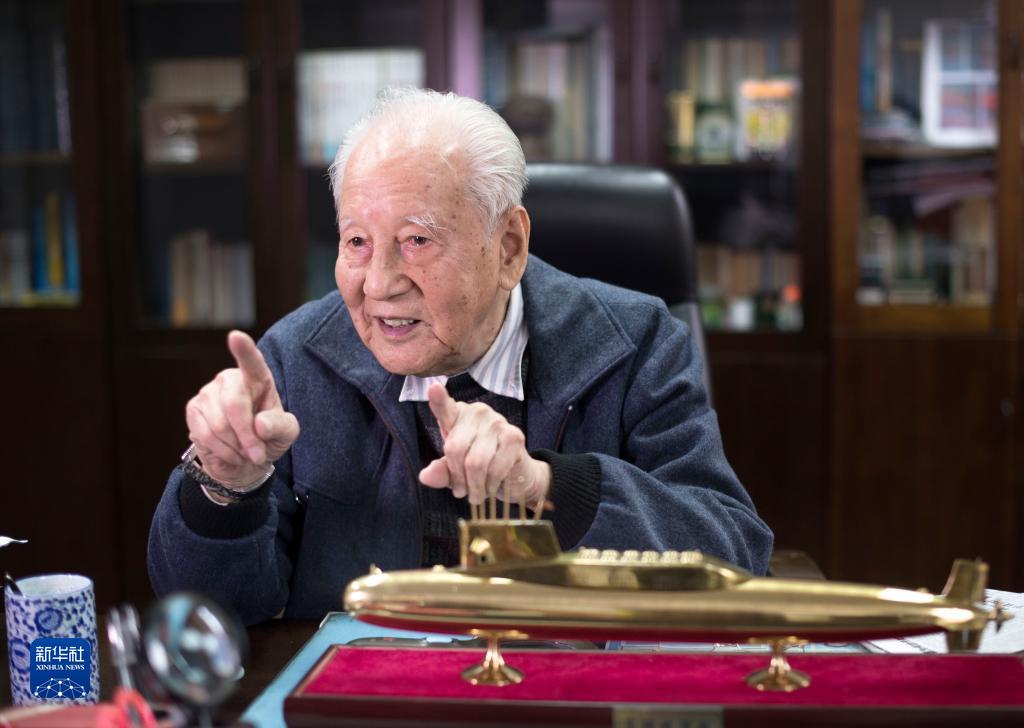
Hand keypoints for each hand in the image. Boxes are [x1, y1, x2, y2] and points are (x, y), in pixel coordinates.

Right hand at [185, 331, 299, 486]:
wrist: (244, 459)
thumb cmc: (268, 438)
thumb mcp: (285, 434)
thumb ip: (279, 426)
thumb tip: (260, 424)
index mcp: (258, 378)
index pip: (252, 362)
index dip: (244, 350)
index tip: (236, 337)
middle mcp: (230, 379)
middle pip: (234, 405)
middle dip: (247, 435)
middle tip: (258, 454)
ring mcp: (208, 393)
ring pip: (219, 425)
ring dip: (237, 447)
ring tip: (245, 451)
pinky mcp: (193, 410)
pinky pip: (206, 435)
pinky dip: (224, 452)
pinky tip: (231, 453)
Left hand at [419, 383, 550, 508]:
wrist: (515, 476)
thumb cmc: (479, 468)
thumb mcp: (454, 471)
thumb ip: (440, 472)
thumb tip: (426, 476)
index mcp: (457, 415)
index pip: (444, 407)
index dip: (438, 399)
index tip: (433, 388)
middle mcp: (477, 412)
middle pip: (456, 449)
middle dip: (458, 478)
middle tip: (461, 492)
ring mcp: (497, 422)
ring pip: (475, 463)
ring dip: (474, 486)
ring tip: (476, 494)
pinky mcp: (514, 436)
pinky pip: (495, 469)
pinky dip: (491, 486)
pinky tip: (491, 487)